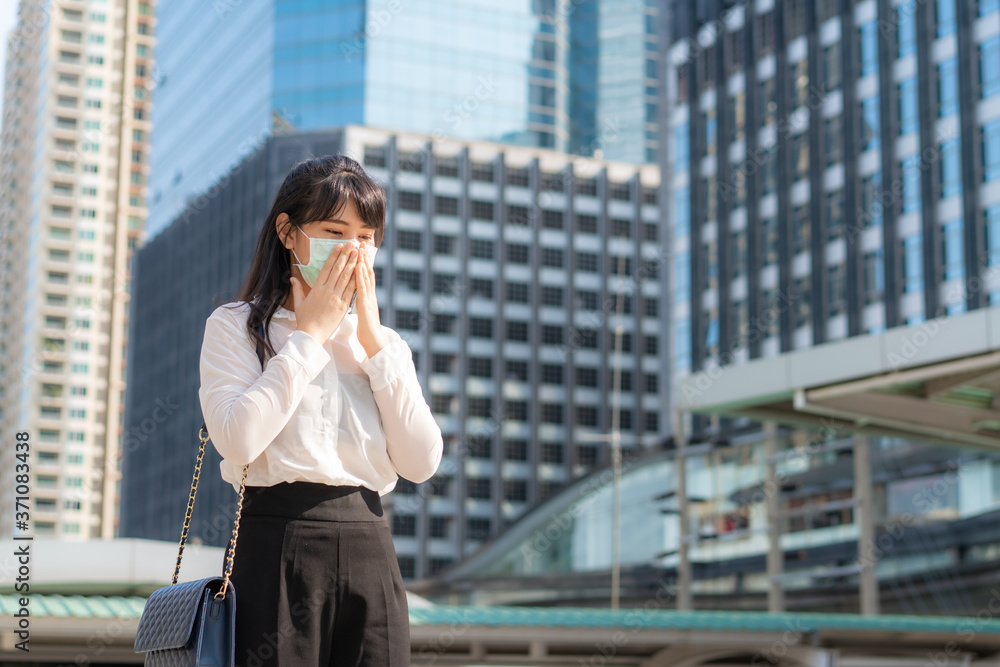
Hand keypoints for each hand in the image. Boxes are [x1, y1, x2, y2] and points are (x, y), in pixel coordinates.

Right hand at [290, 244, 357, 341]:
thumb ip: (297, 289)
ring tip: (358, 253)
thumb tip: (292, 278)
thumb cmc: (304, 320)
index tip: (340, 246)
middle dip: (346, 255)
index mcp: (316, 288)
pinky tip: (361, 271)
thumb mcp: (299, 303)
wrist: (311, 335)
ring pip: (345, 277)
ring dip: (353, 264)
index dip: (334, 256)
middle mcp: (326, 291)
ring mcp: (335, 298)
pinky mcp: (343, 306)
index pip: (326, 268)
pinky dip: (356, 280)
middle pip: (338, 269)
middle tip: (352, 243)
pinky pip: (351, 291)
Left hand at [354, 241, 386, 356]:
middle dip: (364, 258)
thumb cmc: (367, 331)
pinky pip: (363, 288)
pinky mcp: (366, 305)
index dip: (362, 264)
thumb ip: (361, 304)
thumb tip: (357, 298)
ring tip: (361, 249)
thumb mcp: (363, 314)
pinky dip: (361, 276)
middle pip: (367, 273)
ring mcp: (369, 299)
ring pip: (366, 277)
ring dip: (364, 262)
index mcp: (367, 297)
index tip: (359, 252)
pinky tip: (359, 266)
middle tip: (361, 244)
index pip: (365, 277)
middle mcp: (370, 295)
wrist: (375, 342)